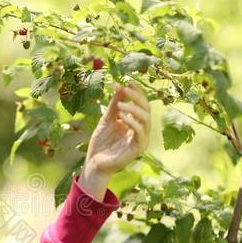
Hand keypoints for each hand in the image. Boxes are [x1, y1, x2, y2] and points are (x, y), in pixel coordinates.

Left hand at [78, 82, 150, 200]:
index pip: (141, 103)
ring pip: (145, 119)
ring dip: (134, 108)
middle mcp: (141, 129)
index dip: (137, 92)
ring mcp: (141, 139)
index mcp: (135, 122)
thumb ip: (114, 104)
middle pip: (146, 109)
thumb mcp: (107, 119)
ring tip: (120, 104)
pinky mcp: (138, 148)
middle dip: (137, 97)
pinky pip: (139, 132)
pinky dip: (132, 122)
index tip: (128, 81)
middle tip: (126, 88)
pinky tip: (121, 116)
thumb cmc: (101, 142)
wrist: (95, 162)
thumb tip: (119, 85)